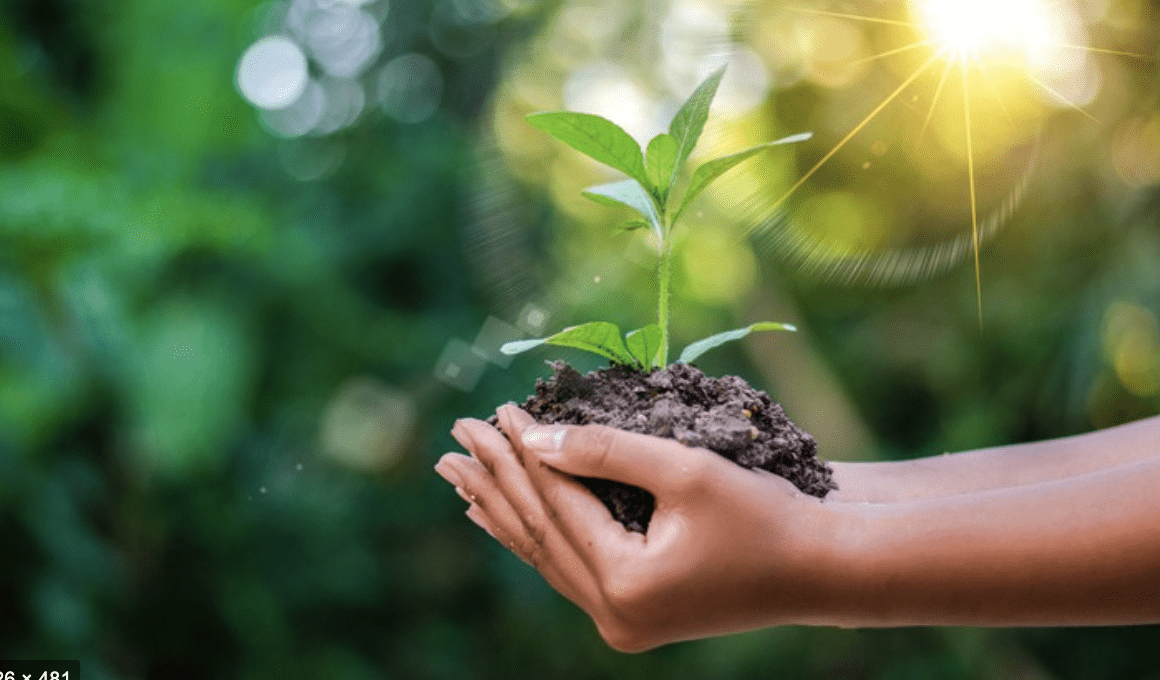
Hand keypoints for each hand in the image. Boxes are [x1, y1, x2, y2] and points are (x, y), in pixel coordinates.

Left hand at [435, 405, 842, 651]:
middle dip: (495, 482)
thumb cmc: (764, 514)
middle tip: (455, 437)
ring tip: (460, 476)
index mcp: (625, 586)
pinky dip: (536, 536)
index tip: (494, 411)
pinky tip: (502, 517)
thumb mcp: (685, 470)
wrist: (820, 568)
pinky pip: (568, 568)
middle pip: (539, 534)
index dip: (523, 455)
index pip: (556, 507)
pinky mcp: (633, 613)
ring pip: (547, 555)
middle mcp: (614, 615)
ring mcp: (622, 621)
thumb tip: (533, 439)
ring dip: (504, 510)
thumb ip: (605, 451)